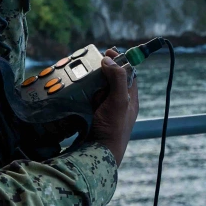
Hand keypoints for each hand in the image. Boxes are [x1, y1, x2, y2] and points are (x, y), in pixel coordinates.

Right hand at [88, 48, 138, 165]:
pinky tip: (74, 88)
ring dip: (89, 81)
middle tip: (90, 62)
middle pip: (110, 79)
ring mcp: (104, 109)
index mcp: (130, 98)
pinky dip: (81, 92)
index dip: (120, 61)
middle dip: (101, 70)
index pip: (128, 73)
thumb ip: (118, 79)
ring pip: (97, 88)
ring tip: (80, 74)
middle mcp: (118, 103)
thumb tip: (109, 59)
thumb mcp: (120, 101)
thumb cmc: (113, 128)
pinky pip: (86, 98)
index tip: (108, 51)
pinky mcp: (91, 115)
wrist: (98, 154)